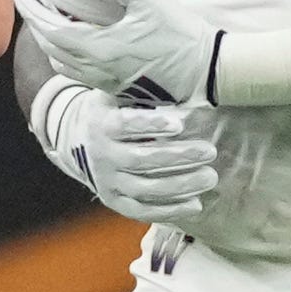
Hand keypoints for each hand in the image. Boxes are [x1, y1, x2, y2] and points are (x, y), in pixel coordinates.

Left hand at [14, 0, 218, 104]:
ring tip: (46, 18)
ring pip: (62, 62)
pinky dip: (65, 54)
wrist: (207, 74)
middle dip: (35, 21)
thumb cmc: (180, 36)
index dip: (31, 9)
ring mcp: (105, 81)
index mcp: (97, 48)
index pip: (50, 28)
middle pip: (51, 46)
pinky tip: (74, 44)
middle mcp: (95, 69)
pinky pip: (77, 72)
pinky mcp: (117, 87)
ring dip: (48, 39)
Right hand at [56, 90, 219, 223]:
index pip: (124, 125)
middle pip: (140, 159)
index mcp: (101, 123)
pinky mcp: (115, 201)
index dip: (151, 125)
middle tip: (209, 150)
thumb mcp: (117, 95)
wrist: (80, 141)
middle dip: (178, 156)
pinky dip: (170, 210)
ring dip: (181, 184)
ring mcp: (107, 181)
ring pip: (145, 188)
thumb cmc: (113, 112)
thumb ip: (138, 91)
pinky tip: (196, 204)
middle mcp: (101, 155)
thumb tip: (177, 80)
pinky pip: (143, 211)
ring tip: (210, 176)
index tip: (179, 123)